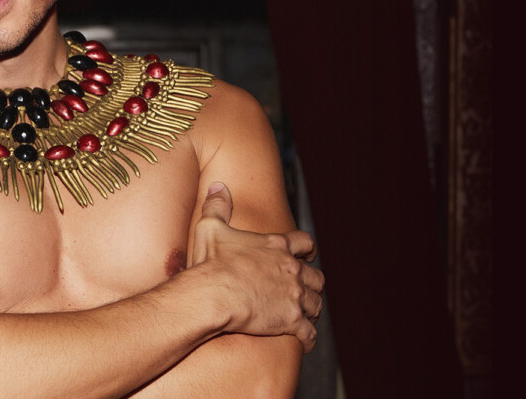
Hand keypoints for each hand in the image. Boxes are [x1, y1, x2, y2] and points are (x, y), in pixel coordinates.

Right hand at [187, 182, 323, 351]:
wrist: (213, 295)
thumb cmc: (211, 263)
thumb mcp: (210, 228)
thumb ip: (217, 205)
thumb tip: (218, 186)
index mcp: (275, 246)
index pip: (304, 243)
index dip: (306, 249)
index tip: (306, 254)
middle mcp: (290, 269)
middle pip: (316, 275)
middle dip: (312, 282)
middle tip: (305, 288)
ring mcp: (293, 295)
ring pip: (315, 302)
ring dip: (311, 308)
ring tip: (305, 314)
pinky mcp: (291, 320)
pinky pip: (309, 332)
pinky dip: (308, 337)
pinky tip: (305, 340)